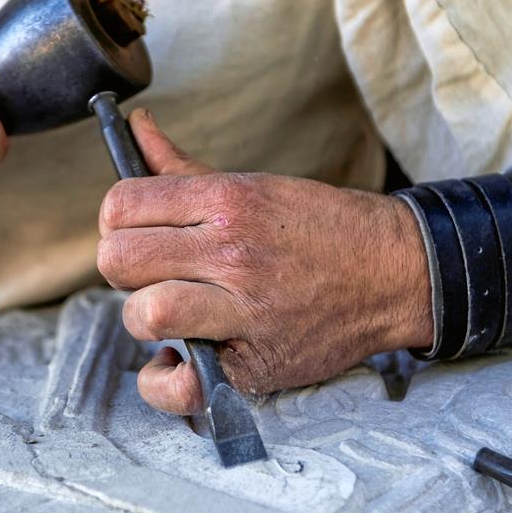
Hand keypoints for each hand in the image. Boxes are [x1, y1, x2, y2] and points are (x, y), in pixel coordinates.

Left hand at [97, 110, 432, 414]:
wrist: (394, 272)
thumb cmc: (318, 228)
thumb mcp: (252, 183)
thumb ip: (182, 166)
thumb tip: (135, 128)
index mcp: (227, 199)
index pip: (122, 205)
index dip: (117, 223)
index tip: (137, 236)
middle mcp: (232, 250)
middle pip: (119, 259)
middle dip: (124, 269)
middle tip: (154, 275)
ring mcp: (245, 309)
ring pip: (144, 313)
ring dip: (146, 318)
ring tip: (171, 315)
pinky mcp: (256, 362)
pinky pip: (181, 384)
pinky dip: (164, 383)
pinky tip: (177, 362)